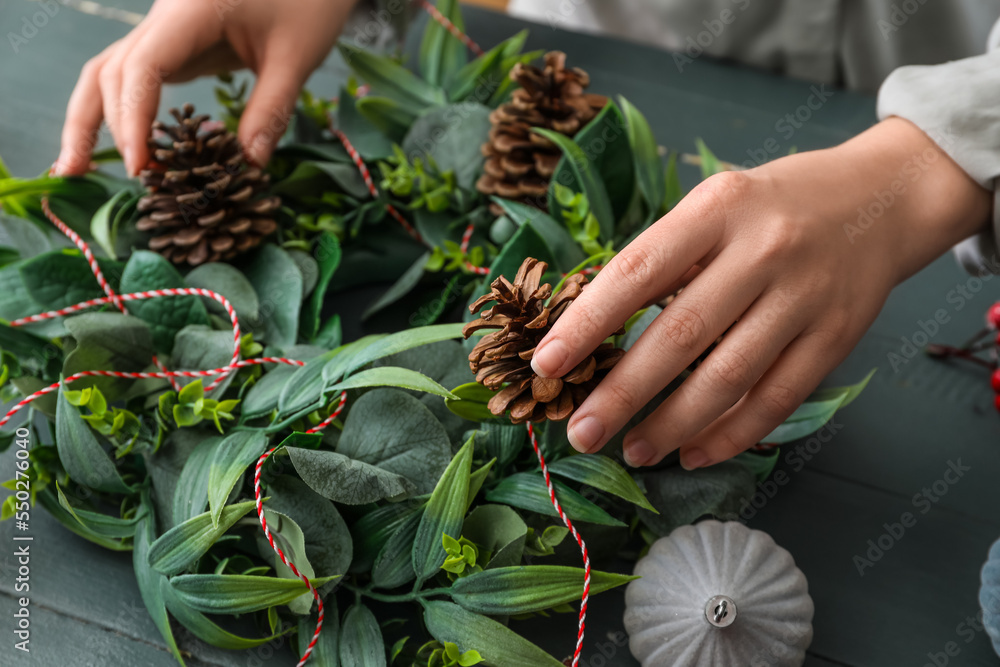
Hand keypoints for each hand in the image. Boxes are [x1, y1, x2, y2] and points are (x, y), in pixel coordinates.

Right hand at [55, 0, 356, 176]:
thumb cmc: (309, 2)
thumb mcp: (298, 56)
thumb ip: (272, 110)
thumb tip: (248, 167)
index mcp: (191, 11)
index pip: (142, 67)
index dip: (134, 119)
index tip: (143, 166)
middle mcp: (164, 17)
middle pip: (113, 71)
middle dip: (113, 127)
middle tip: (138, 182)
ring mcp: (164, 30)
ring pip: (109, 71)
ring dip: (90, 118)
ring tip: (74, 169)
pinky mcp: (174, 44)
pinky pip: (134, 77)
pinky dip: (120, 111)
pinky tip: (121, 149)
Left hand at [531, 118, 990, 468]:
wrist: (882, 199)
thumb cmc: (774, 206)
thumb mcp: (715, 205)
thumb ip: (663, 257)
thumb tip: (591, 330)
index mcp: (717, 209)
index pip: (637, 271)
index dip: (587, 323)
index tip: (546, 365)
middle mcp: (763, 250)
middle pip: (680, 336)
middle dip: (622, 394)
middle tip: (581, 432)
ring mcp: (805, 298)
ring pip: (727, 379)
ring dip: (672, 426)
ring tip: (633, 451)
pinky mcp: (835, 338)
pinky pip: (775, 400)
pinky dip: (730, 436)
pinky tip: (692, 454)